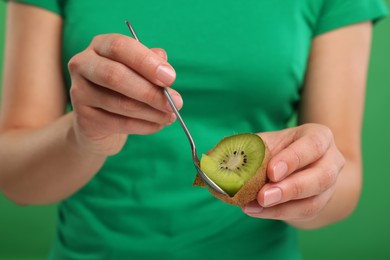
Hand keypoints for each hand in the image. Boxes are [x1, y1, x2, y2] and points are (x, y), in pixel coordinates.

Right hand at [68, 34, 182, 154]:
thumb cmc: (125, 87)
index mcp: (100, 46)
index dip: (146, 62)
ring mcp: (79, 92)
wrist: (99, 120)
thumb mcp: (139, 71)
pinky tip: (158, 125)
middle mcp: (83, 65)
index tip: (170, 77)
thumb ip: (151, 65)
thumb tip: (165, 66)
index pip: (120, 47)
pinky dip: (145, 126)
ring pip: (120, 103)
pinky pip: (120, 124)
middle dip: (150, 91)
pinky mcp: (84, 119)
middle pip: (115, 76)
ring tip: (171, 116)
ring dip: (152, 112)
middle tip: (176, 102)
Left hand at [242, 124, 344, 222]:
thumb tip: (215, 157)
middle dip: (290, 189)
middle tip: (263, 196)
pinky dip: (277, 214)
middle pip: (320, 177)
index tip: (271, 172)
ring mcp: (329, 186)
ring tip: (254, 206)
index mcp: (319, 137)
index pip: (312, 145)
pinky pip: (302, 214)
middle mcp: (331, 160)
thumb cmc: (278, 150)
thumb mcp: (266, 142)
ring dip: (282, 207)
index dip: (293, 159)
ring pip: (313, 201)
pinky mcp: (320, 205)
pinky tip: (255, 210)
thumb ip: (246, 148)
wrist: (297, 167)